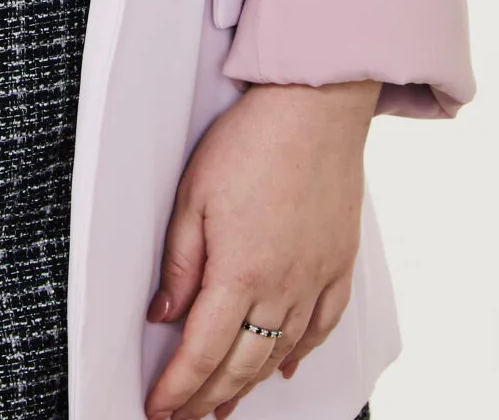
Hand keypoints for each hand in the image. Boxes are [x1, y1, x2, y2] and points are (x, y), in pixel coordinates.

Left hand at [145, 79, 379, 419]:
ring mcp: (315, 279)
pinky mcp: (338, 266)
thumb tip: (163, 315)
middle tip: (186, 416)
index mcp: (240, 272)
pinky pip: (321, 328)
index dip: (179, 388)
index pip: (202, 350)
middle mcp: (282, 288)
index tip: (160, 409)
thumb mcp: (192, 195)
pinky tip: (285, 368)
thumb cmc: (251, 142)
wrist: (315, 109)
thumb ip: (180, 263)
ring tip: (225, 404)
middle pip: (241, 363)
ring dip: (249, 384)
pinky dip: (299, 355)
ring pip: (279, 353)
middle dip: (208, 397)